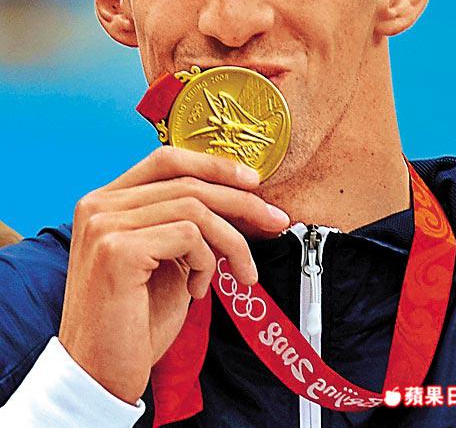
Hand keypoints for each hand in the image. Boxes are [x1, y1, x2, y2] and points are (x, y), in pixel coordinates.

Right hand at [58, 147, 289, 404]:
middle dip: (242, 202)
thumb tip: (235, 199)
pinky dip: (208, 262)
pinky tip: (198, 290)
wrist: (100, 374)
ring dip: (231, 241)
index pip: (166, 160)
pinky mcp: (118, 250)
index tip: (252, 181)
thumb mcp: (164, 260)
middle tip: (276, 221)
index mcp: (106, 202)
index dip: (213, 164)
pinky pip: (189, 236)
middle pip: (188, 183)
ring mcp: (105, 225)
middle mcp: (99, 205)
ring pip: (195, 208)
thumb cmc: (134, 320)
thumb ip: (183, 224)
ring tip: (240, 272)